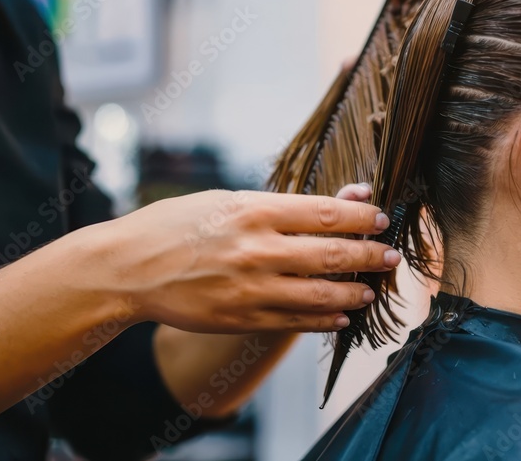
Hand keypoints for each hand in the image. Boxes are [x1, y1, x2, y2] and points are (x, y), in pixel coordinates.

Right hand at [91, 189, 399, 332]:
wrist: (128, 268)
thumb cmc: (179, 224)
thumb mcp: (229, 200)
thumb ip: (287, 205)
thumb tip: (346, 199)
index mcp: (253, 211)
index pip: (324, 214)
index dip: (361, 219)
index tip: (382, 220)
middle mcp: (256, 249)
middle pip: (330, 254)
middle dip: (369, 256)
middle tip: (391, 257)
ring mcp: (249, 288)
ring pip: (320, 295)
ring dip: (354, 293)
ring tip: (370, 290)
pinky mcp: (241, 318)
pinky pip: (295, 322)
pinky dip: (324, 320)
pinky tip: (341, 316)